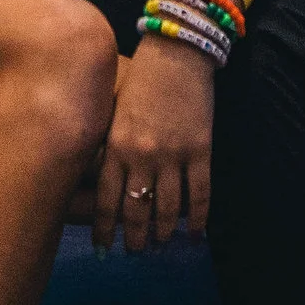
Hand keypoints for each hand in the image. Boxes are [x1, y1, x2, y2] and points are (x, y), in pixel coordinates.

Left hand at [92, 41, 214, 251]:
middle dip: (134, 236)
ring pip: (167, 208)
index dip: (105, 228)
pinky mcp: (201, 150)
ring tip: (160, 244)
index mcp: (117, 147)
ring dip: (163, 232)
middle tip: (134, 251)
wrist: (177, 53)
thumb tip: (105, 183)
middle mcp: (142, 157)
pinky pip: (200, 194)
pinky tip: (194, 232)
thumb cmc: (141, 78)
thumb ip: (109, 147)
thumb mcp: (114, 112)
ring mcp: (174, 156)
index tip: (104, 246)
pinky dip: (197, 217)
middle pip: (136, 210)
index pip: (107, 199)